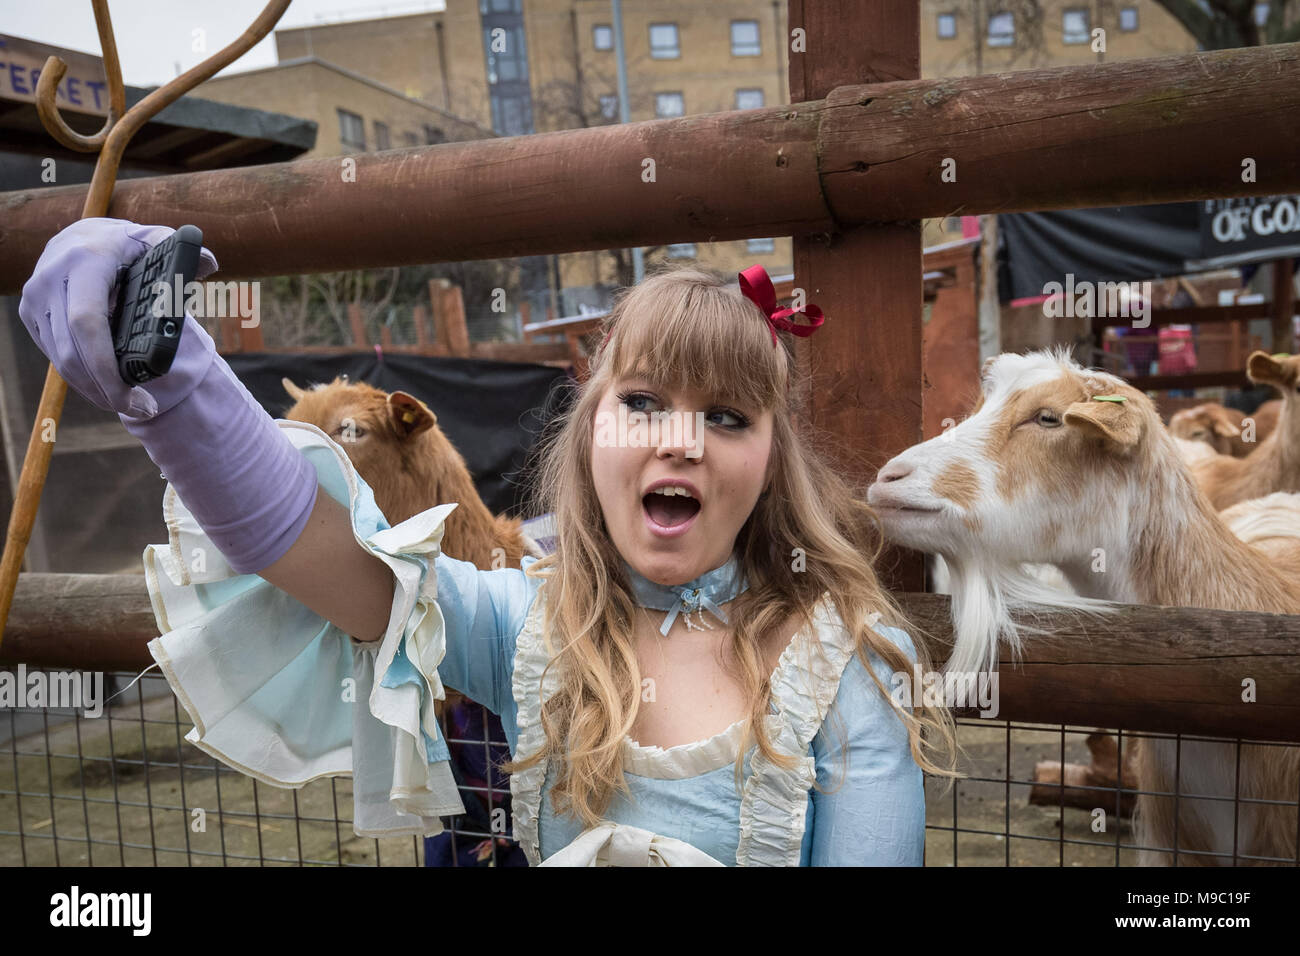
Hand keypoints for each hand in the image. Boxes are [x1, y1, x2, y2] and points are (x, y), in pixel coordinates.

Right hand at [18, 217, 219, 419]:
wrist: (83, 234)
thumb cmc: (129, 245)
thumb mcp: (157, 241)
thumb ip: (184, 253)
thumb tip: (207, 263)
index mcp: (85, 262)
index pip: (87, 324)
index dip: (107, 368)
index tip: (137, 397)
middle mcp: (51, 279)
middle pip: (72, 353)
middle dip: (106, 390)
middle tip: (142, 409)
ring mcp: (35, 298)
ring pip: (60, 360)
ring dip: (94, 390)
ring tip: (130, 404)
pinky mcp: (30, 313)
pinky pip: (54, 355)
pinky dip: (81, 378)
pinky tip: (108, 388)